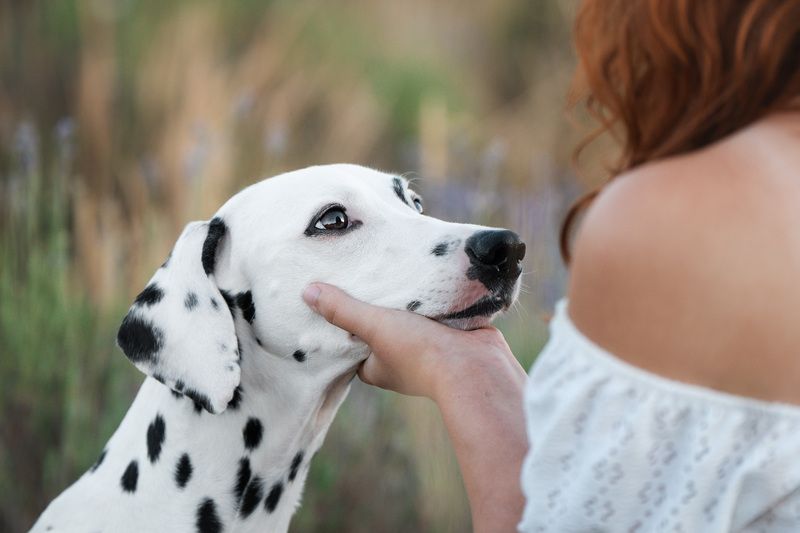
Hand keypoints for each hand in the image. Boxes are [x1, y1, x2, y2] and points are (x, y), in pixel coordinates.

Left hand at [303, 282, 528, 531]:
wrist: (477, 367)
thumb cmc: (420, 353)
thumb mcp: (375, 326)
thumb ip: (344, 310)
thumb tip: (306, 293)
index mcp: (376, 366)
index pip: (352, 342)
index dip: (343, 321)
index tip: (336, 291)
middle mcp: (400, 361)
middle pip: (381, 328)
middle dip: (377, 305)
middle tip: (363, 270)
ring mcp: (429, 347)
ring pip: (410, 316)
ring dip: (407, 298)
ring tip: (391, 262)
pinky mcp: (452, 333)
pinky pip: (436, 309)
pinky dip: (432, 293)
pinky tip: (424, 269)